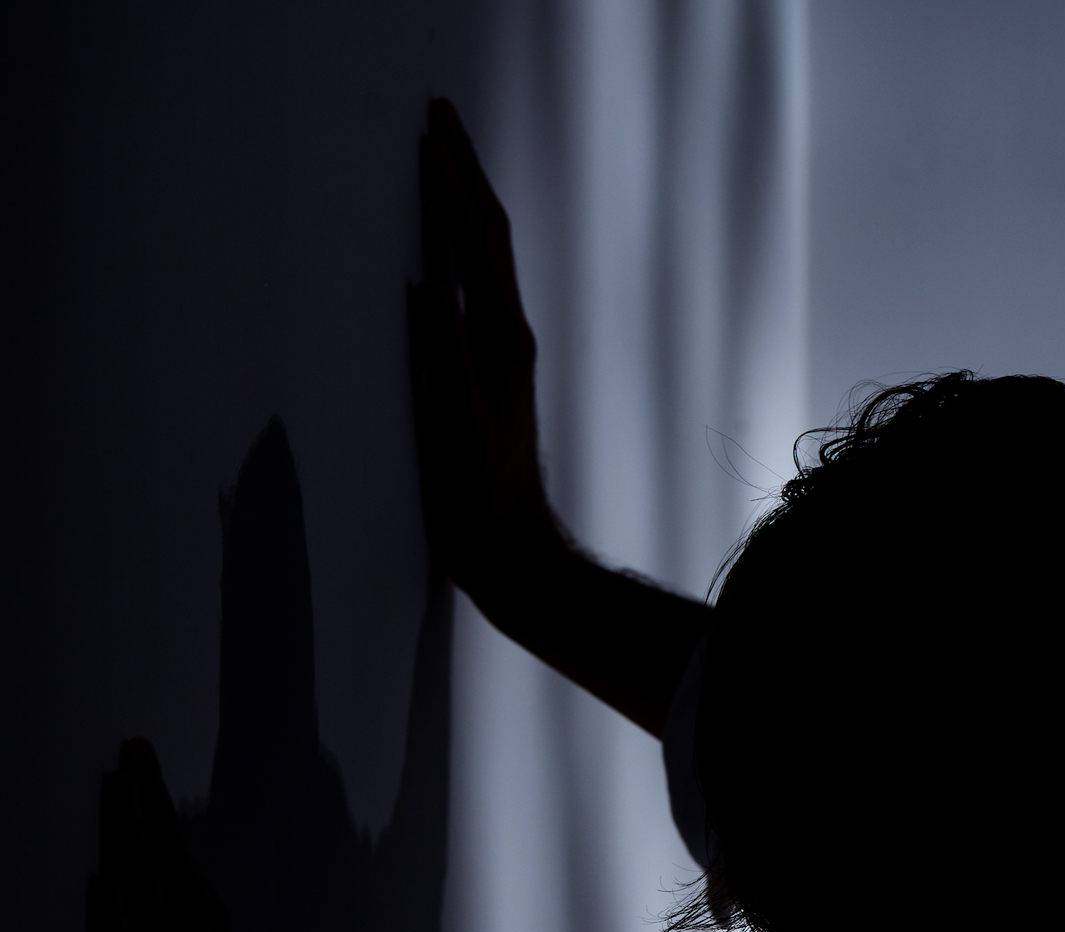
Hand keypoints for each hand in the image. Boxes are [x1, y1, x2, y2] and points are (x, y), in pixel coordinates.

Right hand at [407, 98, 564, 606]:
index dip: (454, 185)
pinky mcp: (485, 370)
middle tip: (438, 117)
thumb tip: (425, 287)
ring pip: (484, 258)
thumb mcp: (454, 428)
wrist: (508, 548)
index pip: (478, 243)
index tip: (428, 134)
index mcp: (500, 342)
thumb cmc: (477, 499)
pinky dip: (457, 245)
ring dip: (463, 202)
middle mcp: (506, 338)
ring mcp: (499, 352)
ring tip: (440, 157)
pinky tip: (441, 242)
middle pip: (488, 236)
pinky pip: (473, 286)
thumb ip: (442, 359)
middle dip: (464, 174)